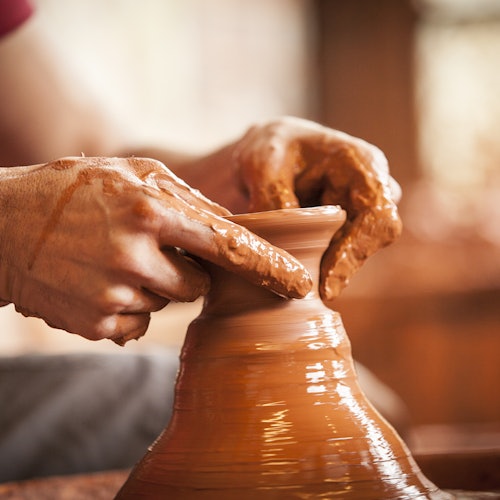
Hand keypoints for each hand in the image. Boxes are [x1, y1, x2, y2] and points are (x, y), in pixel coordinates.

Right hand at [0, 157, 310, 343]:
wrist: (1, 226)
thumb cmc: (74, 191)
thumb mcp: (131, 173)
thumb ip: (187, 197)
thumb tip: (232, 226)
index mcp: (149, 210)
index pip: (228, 245)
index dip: (268, 266)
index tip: (299, 285)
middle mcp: (134, 255)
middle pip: (199, 285)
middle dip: (186, 271)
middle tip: (148, 248)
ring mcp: (113, 294)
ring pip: (168, 304)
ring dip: (153, 286)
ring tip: (114, 260)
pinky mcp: (95, 323)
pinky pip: (138, 323)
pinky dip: (128, 306)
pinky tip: (97, 281)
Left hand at [233, 116, 401, 302]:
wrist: (272, 153)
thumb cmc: (272, 150)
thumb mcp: (262, 164)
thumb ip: (273, 199)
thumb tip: (282, 246)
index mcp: (363, 165)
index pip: (378, 217)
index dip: (356, 254)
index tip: (327, 284)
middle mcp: (373, 190)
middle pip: (372, 241)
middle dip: (341, 268)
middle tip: (307, 293)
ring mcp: (364, 211)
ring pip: (356, 253)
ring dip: (327, 269)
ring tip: (293, 281)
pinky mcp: (349, 229)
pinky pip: (340, 256)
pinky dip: (319, 267)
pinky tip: (295, 276)